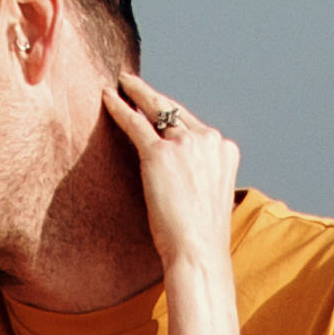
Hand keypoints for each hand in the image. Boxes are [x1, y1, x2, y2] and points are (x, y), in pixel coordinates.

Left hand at [112, 73, 239, 271]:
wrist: (198, 251)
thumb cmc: (201, 236)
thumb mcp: (209, 195)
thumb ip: (199, 174)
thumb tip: (178, 174)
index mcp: (225, 150)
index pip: (193, 124)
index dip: (172, 114)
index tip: (158, 106)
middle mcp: (209, 140)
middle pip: (175, 110)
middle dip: (153, 95)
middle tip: (133, 82)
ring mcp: (185, 144)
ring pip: (156, 109)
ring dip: (136, 93)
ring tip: (122, 84)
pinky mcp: (160, 153)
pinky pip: (135, 123)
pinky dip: (120, 108)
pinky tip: (108, 97)